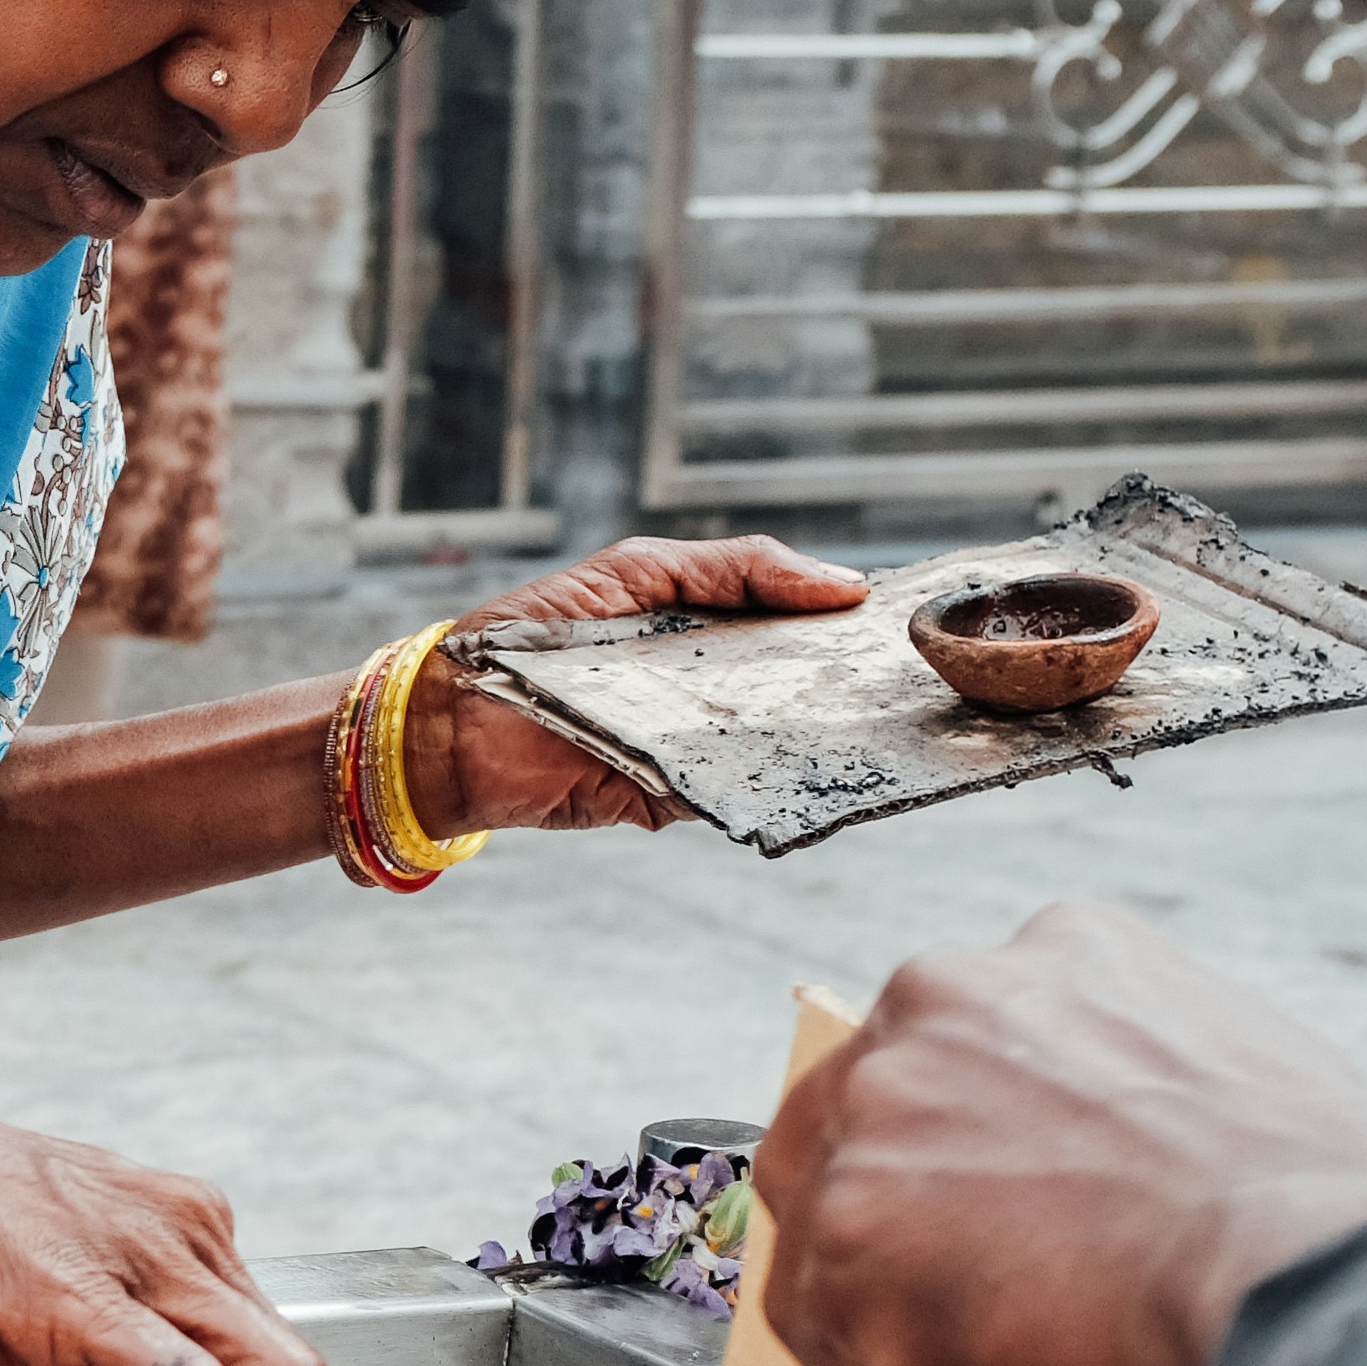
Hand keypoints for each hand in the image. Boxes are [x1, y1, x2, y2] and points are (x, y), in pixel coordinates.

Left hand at [414, 534, 869, 836]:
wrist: (450, 720)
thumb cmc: (532, 634)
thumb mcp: (639, 571)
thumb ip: (736, 567)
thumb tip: (843, 584)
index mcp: (712, 632)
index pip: (802, 629)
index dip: (854, 628)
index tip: (914, 621)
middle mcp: (714, 693)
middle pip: (805, 693)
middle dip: (854, 685)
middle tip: (915, 674)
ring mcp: (697, 748)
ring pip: (781, 747)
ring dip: (825, 736)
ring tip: (882, 716)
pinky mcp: (673, 798)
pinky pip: (735, 794)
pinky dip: (768, 783)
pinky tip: (809, 763)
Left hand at [757, 902, 1366, 1365]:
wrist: (1334, 1294)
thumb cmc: (1333, 1237)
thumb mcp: (1244, 1098)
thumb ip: (1134, 1114)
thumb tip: (1096, 1207)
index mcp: (1059, 958)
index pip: (960, 1079)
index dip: (993, 1204)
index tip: (1065, 1278)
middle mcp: (948, 1004)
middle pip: (855, 1156)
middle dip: (918, 1274)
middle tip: (1031, 1360)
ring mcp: (883, 1117)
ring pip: (842, 1273)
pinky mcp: (849, 1238)